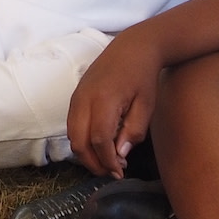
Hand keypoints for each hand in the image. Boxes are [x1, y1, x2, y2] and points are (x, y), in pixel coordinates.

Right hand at [67, 31, 162, 178]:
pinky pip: (72, 124)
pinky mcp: (75, 95)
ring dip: (86, 153)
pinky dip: (82, 140)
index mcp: (104, 100)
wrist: (132, 47)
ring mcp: (77, 96)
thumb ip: (133, 131)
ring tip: (106, 161)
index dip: (108, 161)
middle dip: (93, 162)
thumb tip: (120, 155)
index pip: (99, 140)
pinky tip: (99, 145)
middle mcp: (84, 98)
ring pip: (72, 135)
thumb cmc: (142, 75)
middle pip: (79, 141)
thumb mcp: (146, 105)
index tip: (120, 172)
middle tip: (111, 172)